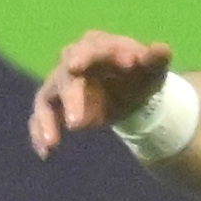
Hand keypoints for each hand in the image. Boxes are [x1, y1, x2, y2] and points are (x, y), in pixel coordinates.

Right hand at [29, 32, 175, 157]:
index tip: (77, 68)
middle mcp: (73, 62)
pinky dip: (39, 134)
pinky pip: (41, 119)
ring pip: (46, 99)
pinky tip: (45, 153)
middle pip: (65, 77)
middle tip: (76, 123)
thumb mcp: (153, 67)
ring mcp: (62, 84)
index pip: (88, 49)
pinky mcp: (56, 105)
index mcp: (97, 47)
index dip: (84, 58)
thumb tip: (161, 49)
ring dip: (46, 121)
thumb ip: (156, 59)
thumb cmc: (140, 73)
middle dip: (70, 98)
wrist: (131, 90)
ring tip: (51, 142)